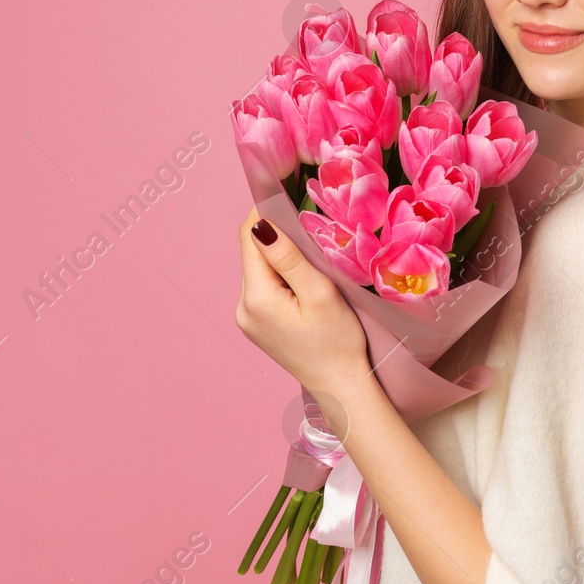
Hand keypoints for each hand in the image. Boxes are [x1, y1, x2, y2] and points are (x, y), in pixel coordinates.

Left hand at [236, 205, 372, 402]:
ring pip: (259, 270)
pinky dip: (280, 277)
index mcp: (256, 298)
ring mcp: (247, 319)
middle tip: (311, 233)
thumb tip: (259, 224)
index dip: (264, 212)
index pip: (249, 239)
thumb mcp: (319, 293)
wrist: (341, 387)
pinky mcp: (256, 326)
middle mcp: (242, 308)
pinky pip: (264, 288)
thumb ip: (288, 257)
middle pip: (253, 254)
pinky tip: (304, 285)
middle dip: (277, 237)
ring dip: (280, 258)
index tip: (287, 197)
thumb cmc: (338, 342)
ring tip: (313, 264)